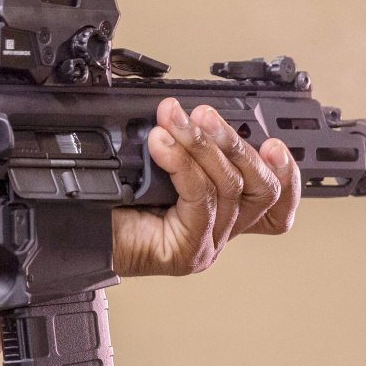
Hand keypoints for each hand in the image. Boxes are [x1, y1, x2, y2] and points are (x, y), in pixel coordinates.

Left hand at [113, 97, 301, 277]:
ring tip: (174, 120)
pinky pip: (200, 199)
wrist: (75, 234)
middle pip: (261, 190)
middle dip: (236, 143)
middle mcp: (221, 232)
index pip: (276, 206)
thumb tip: (194, 113)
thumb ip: (187, 147)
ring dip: (202, 145)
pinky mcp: (187, 251)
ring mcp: (207, 245)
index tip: (275, 143)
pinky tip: (162, 145)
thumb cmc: (110, 201)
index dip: (289, 176)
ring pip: (229, 188)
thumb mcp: (158, 164)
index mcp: (222, 213)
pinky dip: (182, 165)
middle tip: (205, 115)